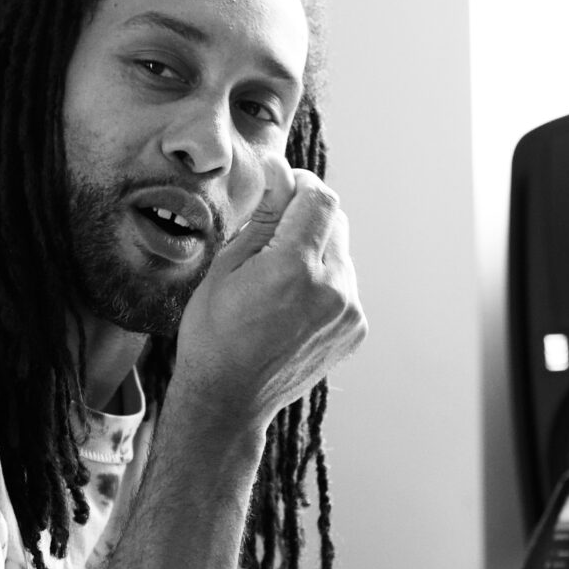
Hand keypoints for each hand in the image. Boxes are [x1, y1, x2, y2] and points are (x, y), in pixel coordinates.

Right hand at [171, 156, 365, 427]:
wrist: (228, 400)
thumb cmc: (213, 334)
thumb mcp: (227, 266)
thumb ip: (264, 214)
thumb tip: (279, 168)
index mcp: (295, 267)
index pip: (320, 197)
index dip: (301, 184)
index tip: (283, 189)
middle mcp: (333, 287)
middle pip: (336, 221)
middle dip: (307, 217)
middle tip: (271, 238)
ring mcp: (349, 311)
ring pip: (341, 253)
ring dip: (315, 251)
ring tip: (278, 282)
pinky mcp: (355, 328)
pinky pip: (345, 285)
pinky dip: (323, 282)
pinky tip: (290, 306)